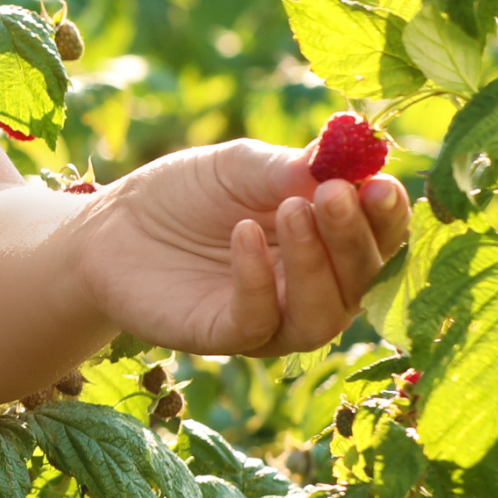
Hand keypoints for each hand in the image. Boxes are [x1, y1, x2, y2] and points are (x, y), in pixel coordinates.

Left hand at [80, 138, 409, 356]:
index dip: (387, 217)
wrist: (109, 228)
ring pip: (321, 316)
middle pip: (361, 280)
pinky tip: (243, 234)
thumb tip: (348, 160)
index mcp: (326, 241)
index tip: (383, 186)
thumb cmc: (183, 194)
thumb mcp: (239, 166)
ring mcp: (271, 318)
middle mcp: (311, 288)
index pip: (378, 240)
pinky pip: (258, 322)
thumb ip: (291, 167)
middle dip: (355, 236)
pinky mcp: (224, 337)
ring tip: (294, 209)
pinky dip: (258, 279)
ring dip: (316, 263)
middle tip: (338, 194)